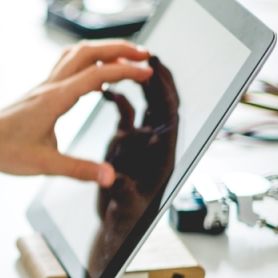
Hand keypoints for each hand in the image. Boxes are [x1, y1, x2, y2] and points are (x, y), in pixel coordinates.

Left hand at [0, 40, 152, 183]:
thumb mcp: (43, 164)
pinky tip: (99, 81)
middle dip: (119, 48)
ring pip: (77, 54)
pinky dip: (89, 63)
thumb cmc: (2, 150)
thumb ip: (79, 170)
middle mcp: (50, 86)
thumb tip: (109, 176)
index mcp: (54, 99)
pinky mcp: (40, 92)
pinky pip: (68, 66)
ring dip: (104, 50)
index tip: (148, 72)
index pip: (97, 74)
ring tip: (127, 57)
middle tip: (145, 55)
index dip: (126, 70)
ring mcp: (44, 86)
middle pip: (88, 51)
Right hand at [88, 56, 179, 277]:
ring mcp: (141, 139)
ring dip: (142, 82)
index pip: (169, 114)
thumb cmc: (125, 217)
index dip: (165, 90)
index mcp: (162, 152)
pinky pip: (128, 112)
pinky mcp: (126, 141)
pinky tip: (108, 88)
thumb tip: (116, 180)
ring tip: (131, 61)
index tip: (157, 70)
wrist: (117, 223)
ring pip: (147, 103)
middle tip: (149, 54)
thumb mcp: (122, 203)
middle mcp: (155, 142)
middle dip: (158, 78)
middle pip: (163, 102)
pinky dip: (120, 97)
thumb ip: (120, 190)